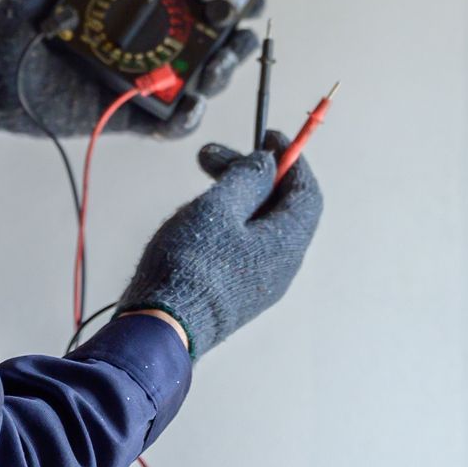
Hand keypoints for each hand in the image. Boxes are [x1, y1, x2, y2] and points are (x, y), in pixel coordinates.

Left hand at [0, 0, 259, 139]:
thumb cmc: (19, 14)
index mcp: (143, 10)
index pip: (198, 4)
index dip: (231, 0)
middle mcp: (151, 46)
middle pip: (212, 45)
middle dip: (237, 39)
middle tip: (240, 29)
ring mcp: (143, 82)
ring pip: (200, 83)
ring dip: (221, 74)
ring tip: (217, 64)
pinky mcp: (129, 117)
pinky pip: (169, 125)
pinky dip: (187, 120)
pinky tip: (190, 104)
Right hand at [117, 131, 323, 358]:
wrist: (161, 330)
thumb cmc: (191, 264)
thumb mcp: (219, 207)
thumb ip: (247, 178)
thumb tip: (268, 163)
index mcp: (287, 242)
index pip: (306, 191)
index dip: (291, 159)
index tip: (268, 137)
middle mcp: (282, 265)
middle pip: (278, 205)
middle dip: (249, 172)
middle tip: (210, 155)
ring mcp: (260, 282)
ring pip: (257, 224)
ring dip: (233, 193)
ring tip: (195, 180)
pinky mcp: (236, 292)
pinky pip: (242, 245)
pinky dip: (227, 219)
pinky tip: (197, 213)